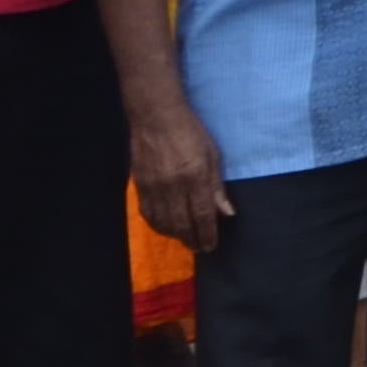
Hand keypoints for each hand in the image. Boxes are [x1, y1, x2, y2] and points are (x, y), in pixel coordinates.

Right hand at [130, 97, 235, 255]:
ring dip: (175, 235)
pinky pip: (148, 215)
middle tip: (199, 247)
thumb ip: (217, 187)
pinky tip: (166, 227)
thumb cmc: (191, 133)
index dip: (207, 235)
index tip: (211, 246)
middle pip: (182, 224)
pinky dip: (158, 226)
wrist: (156, 118)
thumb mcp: (212, 155)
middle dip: (192, 240)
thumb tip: (227, 213)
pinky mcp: (140, 186)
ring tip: (186, 238)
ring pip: (163, 223)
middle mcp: (173, 187)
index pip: (203, 216)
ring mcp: (153, 188)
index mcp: (195, 177)